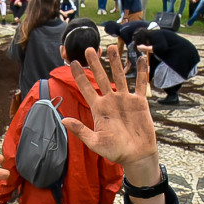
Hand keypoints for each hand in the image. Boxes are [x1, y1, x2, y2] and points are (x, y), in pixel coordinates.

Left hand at [63, 45, 157, 178]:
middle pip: (101, 78)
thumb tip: (62, 120)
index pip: (86, 88)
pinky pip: (140, 84)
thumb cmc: (114, 151)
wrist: (136, 156)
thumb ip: (80, 130)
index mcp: (98, 108)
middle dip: (95, 63)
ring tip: (111, 47)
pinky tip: (140, 59)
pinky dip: (141, 72)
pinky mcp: (139, 102)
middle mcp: (110, 101)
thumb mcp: (94, 142)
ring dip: (115, 62)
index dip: (79, 76)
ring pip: (119, 76)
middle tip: (90, 48)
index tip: (73, 62)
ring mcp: (125, 100)